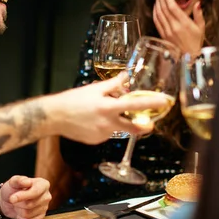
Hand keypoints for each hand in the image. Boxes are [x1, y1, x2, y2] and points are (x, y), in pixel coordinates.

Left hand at [0, 176, 50, 218]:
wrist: (10, 201)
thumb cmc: (13, 189)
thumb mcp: (13, 181)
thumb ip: (18, 180)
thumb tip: (25, 182)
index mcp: (43, 184)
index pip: (35, 192)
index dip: (22, 196)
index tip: (12, 198)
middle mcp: (47, 196)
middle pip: (30, 204)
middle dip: (18, 203)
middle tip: (14, 200)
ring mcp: (45, 208)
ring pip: (28, 214)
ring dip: (18, 211)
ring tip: (18, 205)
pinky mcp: (40, 218)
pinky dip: (21, 218)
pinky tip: (20, 212)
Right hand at [48, 72, 171, 143]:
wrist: (54, 117)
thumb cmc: (72, 100)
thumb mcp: (94, 89)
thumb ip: (113, 84)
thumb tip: (126, 77)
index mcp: (108, 107)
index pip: (136, 105)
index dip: (152, 103)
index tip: (164, 102)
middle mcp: (108, 123)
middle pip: (133, 127)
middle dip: (142, 124)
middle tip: (146, 121)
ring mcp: (102, 135)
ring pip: (118, 128)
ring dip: (118, 121)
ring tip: (102, 112)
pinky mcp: (96, 141)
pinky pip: (107, 133)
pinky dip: (106, 127)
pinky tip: (94, 120)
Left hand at [153, 0, 204, 55]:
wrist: (188, 57)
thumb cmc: (196, 42)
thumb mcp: (201, 27)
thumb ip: (199, 14)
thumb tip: (198, 3)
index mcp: (184, 23)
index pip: (172, 6)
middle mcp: (174, 27)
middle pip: (164, 8)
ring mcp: (167, 31)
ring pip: (158, 13)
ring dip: (157, 2)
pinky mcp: (162, 35)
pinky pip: (156, 21)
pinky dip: (154, 12)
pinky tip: (156, 6)